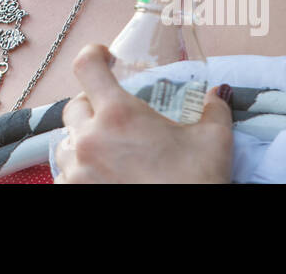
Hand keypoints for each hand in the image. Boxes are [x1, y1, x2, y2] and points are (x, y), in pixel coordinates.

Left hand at [54, 43, 233, 183]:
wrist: (187, 231)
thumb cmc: (196, 183)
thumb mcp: (213, 141)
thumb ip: (214, 109)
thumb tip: (219, 93)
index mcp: (118, 114)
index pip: (86, 66)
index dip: (92, 55)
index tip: (103, 57)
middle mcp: (89, 138)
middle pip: (75, 106)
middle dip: (92, 105)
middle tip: (114, 115)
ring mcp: (77, 170)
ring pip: (68, 142)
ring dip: (84, 141)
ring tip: (110, 150)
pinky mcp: (72, 193)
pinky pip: (66, 174)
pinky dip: (80, 172)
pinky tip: (103, 176)